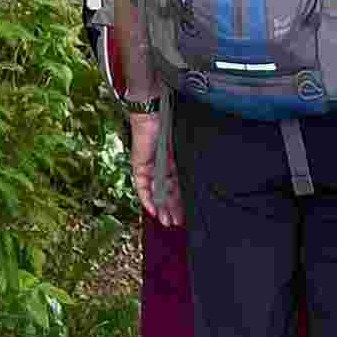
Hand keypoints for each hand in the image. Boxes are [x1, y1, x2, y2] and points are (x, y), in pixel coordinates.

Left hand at [126, 108, 181, 228]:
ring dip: (160, 207)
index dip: (182, 201)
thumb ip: (186, 167)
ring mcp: (150, 167)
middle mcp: (162, 166)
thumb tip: (197, 181)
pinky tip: (152, 210)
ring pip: (155, 192)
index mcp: (175, 163)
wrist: (154, 113)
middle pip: (167, 192)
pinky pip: (142, 186)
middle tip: (176, 223)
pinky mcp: (139, 166)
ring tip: (166, 221)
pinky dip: (146, 199)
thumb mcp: (183, 150)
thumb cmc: (172, 125)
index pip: (179, 186)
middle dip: (171, 209)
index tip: (187, 215)